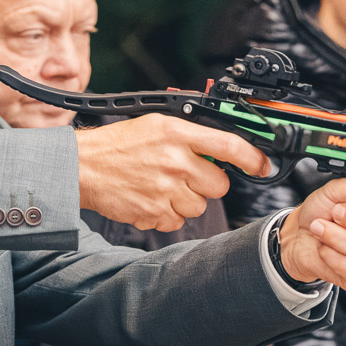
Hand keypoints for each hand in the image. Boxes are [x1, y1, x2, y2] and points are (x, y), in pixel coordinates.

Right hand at [76, 115, 270, 231]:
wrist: (83, 167)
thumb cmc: (118, 145)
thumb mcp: (156, 124)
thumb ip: (190, 132)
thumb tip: (221, 143)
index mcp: (176, 133)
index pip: (229, 145)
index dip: (253, 158)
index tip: (262, 165)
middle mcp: (174, 161)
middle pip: (219, 184)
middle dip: (208, 183)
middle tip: (188, 175)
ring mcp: (165, 189)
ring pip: (199, 206)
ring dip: (187, 200)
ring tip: (163, 186)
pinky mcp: (154, 212)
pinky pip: (178, 220)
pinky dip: (168, 214)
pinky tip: (152, 198)